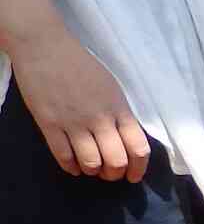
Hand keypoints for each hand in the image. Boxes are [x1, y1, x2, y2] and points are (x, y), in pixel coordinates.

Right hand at [10, 25, 150, 180]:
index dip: (139, 168)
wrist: (45, 47)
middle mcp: (99, 118)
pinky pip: (63, 155)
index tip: (133, 176)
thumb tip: (128, 141)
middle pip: (116, 161)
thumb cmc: (81, 65)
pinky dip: (71, 167)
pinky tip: (73, 166)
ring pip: (91, 163)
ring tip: (91, 168)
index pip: (138, 148)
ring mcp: (73, 122)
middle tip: (110, 174)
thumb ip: (121, 114)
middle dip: (115, 174)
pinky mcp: (48, 123)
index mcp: (119, 109)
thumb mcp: (112, 88)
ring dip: (93, 171)